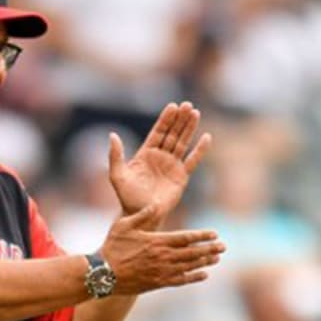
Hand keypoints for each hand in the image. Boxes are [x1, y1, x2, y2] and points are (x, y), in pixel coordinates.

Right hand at [100, 204, 223, 293]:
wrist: (102, 274)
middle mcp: (163, 257)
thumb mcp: (124, 225)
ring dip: (205, 262)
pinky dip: (194, 277)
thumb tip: (157, 204)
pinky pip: (181, 281)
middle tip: (224, 247)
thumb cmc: (112, 247)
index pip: (185, 238)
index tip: (215, 234)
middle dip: (209, 249)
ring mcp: (162, 271)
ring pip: (189, 266)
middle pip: (192, 253)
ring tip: (217, 258)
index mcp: (157, 241)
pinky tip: (204, 275)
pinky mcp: (158, 283)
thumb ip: (142, 215)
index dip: (202, 236)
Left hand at [108, 101, 212, 219]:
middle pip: (172, 133)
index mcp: (146, 153)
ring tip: (196, 113)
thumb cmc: (127, 197)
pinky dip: (200, 150)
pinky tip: (206, 137)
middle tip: (188, 105)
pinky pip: (193, 161)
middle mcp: (160, 157)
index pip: (158, 132)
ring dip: (189, 128)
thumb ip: (115, 155)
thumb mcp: (117, 175)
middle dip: (180, 119)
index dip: (165, 119)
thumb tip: (113, 135)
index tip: (173, 106)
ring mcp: (172, 166)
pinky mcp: (182, 177)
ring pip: (183, 143)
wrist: (141, 215)